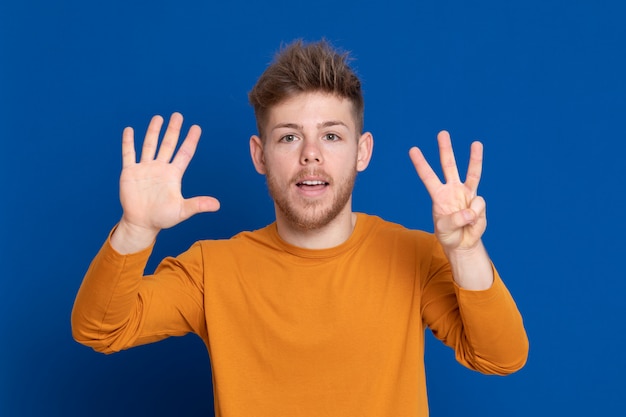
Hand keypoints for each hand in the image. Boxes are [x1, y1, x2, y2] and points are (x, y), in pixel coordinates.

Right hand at [112, 112, 219, 252]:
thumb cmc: (162, 218)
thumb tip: (217, 205)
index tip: (196, 128)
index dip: (190, 140)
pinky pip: (129, 154)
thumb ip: (198, 205)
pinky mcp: (130, 173)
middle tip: (178, 115)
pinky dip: (128, 142)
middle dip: (173, 130)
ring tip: (158, 118)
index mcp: (173, 175)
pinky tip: (129, 130)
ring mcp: (145, 169)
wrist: (142, 223)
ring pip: (150, 145)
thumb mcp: (182, 211)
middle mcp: (160, 168)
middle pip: (168, 144)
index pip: (184, 153)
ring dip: (153, 132)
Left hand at [409, 131, 485, 254]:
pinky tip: (472, 222)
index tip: (413, 149)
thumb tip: (471, 210)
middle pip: (448, 166)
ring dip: (474, 157)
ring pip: (471, 172)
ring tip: (476, 143)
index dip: (420, 163)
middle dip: (445, 149)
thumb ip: (455, 220)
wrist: (463, 243)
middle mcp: (452, 190)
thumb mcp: (445, 230)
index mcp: (438, 195)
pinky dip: (476, 215)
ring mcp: (467, 194)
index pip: (427, 176)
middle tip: (442, 133)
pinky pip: (479, 203)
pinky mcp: (478, 202)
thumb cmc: (449, 235)